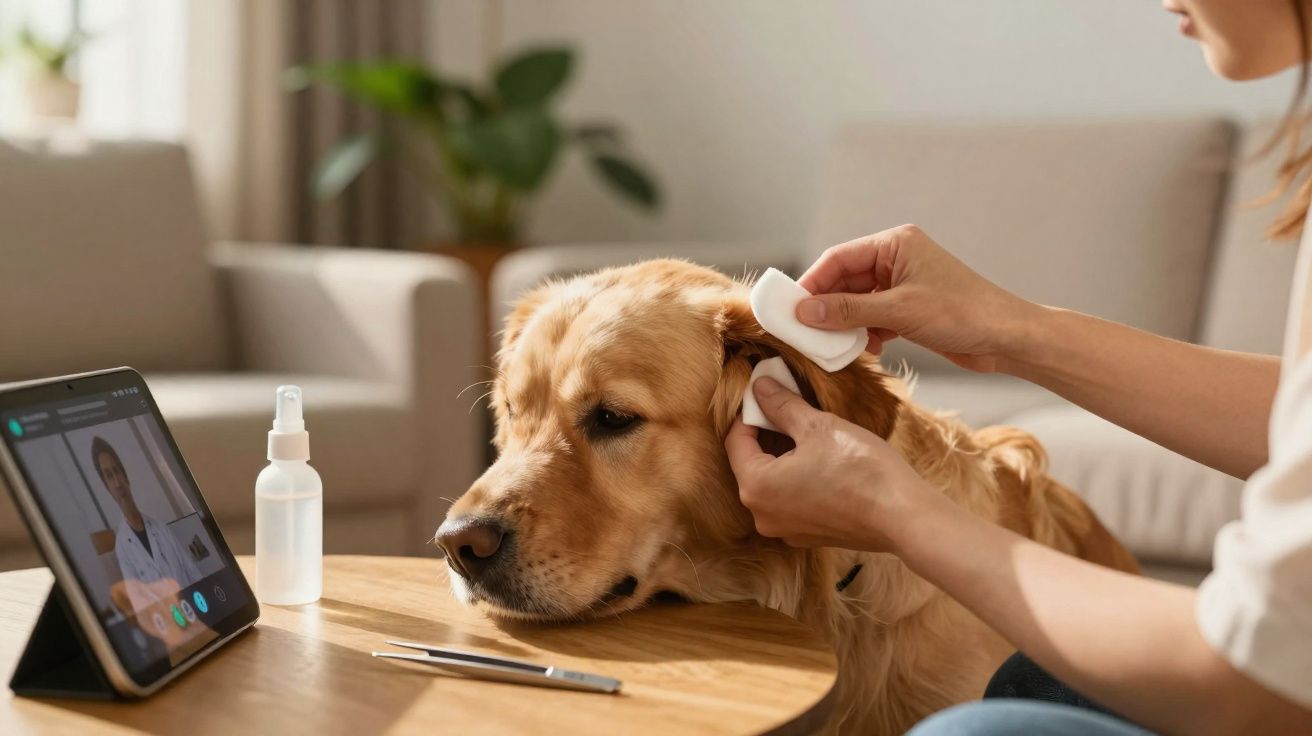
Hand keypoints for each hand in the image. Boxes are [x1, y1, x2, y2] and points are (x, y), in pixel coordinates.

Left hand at [724, 376, 942, 551]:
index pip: (736, 441)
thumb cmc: (860, 469)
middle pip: (751, 463)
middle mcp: (762, 515)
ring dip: (784, 454)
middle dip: (766, 433)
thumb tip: (760, 387)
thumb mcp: (817, 426)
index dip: (749, 412)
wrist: (903, 516)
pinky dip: (798, 477)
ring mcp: (786, 530)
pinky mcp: (809, 535)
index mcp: (755, 488)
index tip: (766, 393)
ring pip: (773, 482)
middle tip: (788, 406)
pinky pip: (792, 499)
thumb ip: (782, 405)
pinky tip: (821, 459)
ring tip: (807, 430)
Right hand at [796, 224, 1038, 372]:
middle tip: (805, 332)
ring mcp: (902, 285)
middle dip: (828, 308)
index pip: (839, 258)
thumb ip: (849, 311)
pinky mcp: (909, 309)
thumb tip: (806, 311)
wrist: (1006, 338)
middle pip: (845, 281)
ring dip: (846, 324)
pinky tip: (866, 349)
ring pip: (857, 303)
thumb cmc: (963, 313)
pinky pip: (873, 318)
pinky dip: (865, 333)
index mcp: (895, 244)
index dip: (812, 282)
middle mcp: (896, 259)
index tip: (791, 308)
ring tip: (838, 346)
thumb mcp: (899, 311)